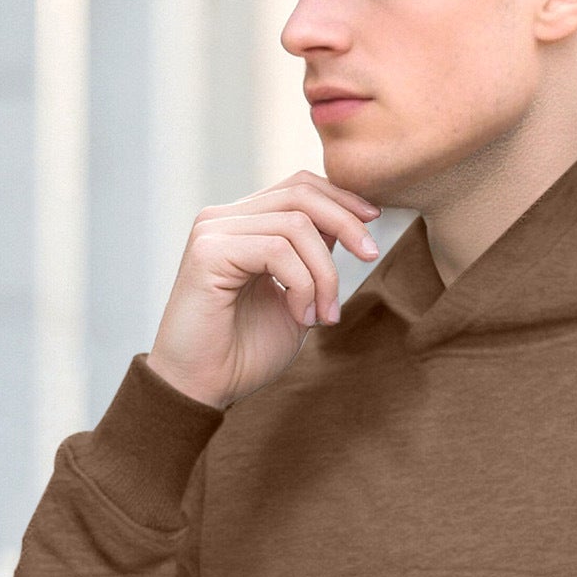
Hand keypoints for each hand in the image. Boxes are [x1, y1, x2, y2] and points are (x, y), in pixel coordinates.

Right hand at [145, 170, 383, 409]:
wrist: (202, 388)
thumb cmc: (245, 353)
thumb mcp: (296, 301)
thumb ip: (313, 262)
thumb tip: (345, 227)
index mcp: (243, 225)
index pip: (298, 187)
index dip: (340, 198)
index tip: (374, 220)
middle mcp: (225, 219)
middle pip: (300, 194)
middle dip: (346, 222)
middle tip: (370, 255)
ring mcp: (213, 231)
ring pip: (296, 225)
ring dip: (324, 273)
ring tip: (323, 316)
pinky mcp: (208, 251)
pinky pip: (277, 250)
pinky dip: (302, 286)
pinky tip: (301, 317)